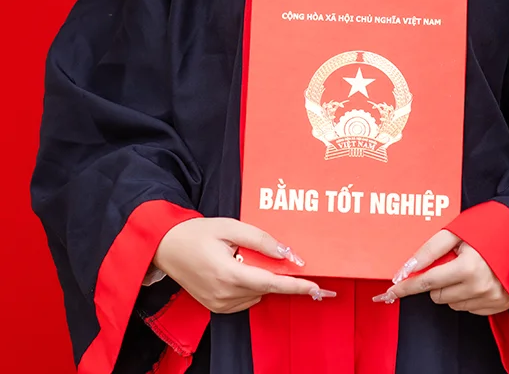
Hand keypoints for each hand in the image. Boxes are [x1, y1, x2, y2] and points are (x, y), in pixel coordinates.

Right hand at [153, 217, 335, 312]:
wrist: (167, 247)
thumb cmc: (197, 233)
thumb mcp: (230, 227)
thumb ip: (260, 240)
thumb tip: (285, 253)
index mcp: (228, 274)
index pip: (271, 283)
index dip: (296, 285)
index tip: (317, 287)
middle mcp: (224, 295)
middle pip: (266, 288)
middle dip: (280, 276)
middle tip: (285, 258)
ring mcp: (219, 304)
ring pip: (257, 294)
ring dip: (262, 278)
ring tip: (242, 256)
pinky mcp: (217, 307)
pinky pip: (246, 299)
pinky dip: (251, 285)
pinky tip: (238, 267)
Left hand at [373, 229, 508, 314]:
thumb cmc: (488, 227)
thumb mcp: (457, 231)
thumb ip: (430, 249)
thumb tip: (408, 267)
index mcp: (468, 268)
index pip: (427, 282)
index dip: (407, 287)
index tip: (390, 292)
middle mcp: (480, 288)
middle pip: (437, 296)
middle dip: (435, 281)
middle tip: (449, 261)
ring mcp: (491, 300)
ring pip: (451, 304)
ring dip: (450, 289)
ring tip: (465, 267)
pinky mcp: (499, 306)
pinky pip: (469, 308)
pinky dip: (466, 295)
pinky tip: (476, 278)